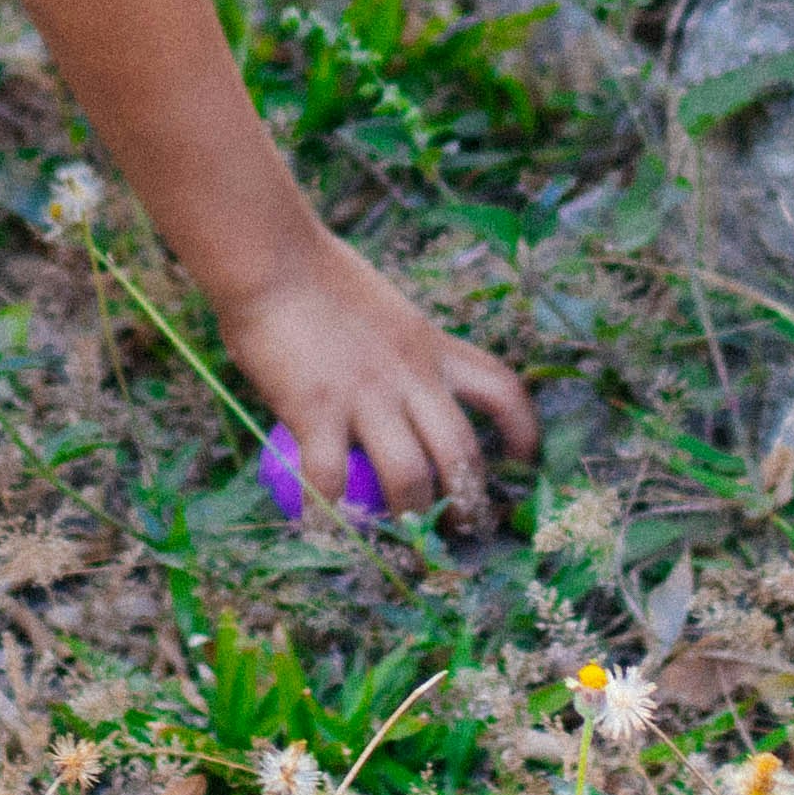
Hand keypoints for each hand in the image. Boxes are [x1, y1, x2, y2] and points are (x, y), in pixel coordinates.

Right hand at [215, 233, 538, 526]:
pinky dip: (325, 515)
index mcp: (431, 346)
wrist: (270, 256)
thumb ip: (394, 352)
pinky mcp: (317, 411)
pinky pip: (328, 482)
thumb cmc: (312, 273)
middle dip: (467, 502)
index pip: (502, 389)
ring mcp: (367, 396)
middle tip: (458, 528)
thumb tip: (387, 390)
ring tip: (396, 538)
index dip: (523, 431)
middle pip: (462, 452)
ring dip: (408, 516)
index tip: (522, 460)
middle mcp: (411, 376)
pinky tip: (316, 528)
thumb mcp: (383, 310)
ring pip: (410, 477)